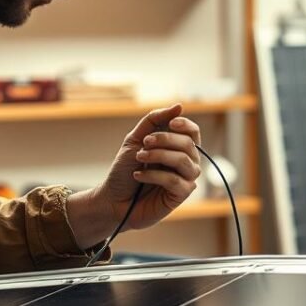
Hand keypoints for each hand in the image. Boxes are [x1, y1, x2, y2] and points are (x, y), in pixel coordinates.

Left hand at [67, 104, 202, 248]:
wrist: (112, 199)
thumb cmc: (124, 170)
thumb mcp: (135, 139)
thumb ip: (155, 120)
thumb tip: (180, 106)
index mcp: (178, 147)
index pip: (193, 132)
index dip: (185, 125)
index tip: (170, 123)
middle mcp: (186, 162)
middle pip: (188, 143)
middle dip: (163, 140)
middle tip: (143, 145)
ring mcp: (185, 179)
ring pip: (183, 160)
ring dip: (158, 156)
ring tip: (139, 158)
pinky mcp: (180, 195)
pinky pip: (174, 180)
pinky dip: (153, 175)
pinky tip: (138, 175)